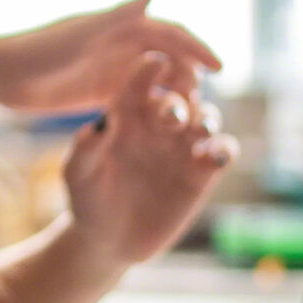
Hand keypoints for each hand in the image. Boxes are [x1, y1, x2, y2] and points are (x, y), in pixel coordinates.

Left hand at [0, 0, 220, 114]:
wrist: (0, 74)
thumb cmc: (37, 50)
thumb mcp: (79, 34)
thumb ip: (117, 17)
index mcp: (119, 25)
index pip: (169, 33)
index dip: (196, 47)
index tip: (219, 68)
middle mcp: (120, 45)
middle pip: (169, 58)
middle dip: (190, 77)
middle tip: (205, 104)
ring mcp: (110, 69)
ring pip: (156, 81)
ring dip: (175, 97)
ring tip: (190, 121)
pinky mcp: (99, 93)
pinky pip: (136, 101)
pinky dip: (152, 111)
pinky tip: (164, 133)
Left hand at [63, 51, 237, 264]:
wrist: (109, 239)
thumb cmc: (87, 200)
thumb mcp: (78, 176)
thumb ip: (85, 152)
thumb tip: (91, 129)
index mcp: (127, 116)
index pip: (138, 85)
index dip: (147, 72)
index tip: (153, 63)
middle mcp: (158, 125)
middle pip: (178, 98)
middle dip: (178, 100)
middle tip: (170, 116)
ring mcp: (182, 146)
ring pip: (206, 117)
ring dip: (207, 118)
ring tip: (201, 128)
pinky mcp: (202, 171)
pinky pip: (223, 150)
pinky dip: (224, 148)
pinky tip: (213, 157)